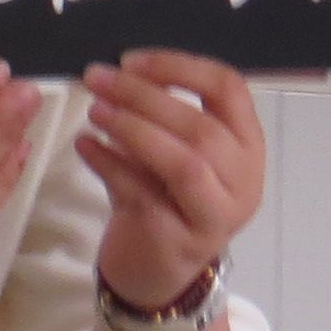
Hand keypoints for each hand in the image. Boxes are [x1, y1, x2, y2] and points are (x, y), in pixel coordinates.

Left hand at [75, 52, 262, 311]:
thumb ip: (156, 113)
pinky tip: (83, 145)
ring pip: (184, 164)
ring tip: (93, 111)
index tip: (130, 60)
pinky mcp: (180, 242)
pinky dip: (109, 164)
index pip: (229, 89)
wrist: (155, 271)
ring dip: (133, 130)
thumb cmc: (163, 196)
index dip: (179, 67)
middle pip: (202, 127)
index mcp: (246, 144)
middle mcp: (243, 180)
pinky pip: (144, 195)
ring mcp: (215, 216)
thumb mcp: (168, 150)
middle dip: (144, 97)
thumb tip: (115, 69)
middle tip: (96, 79)